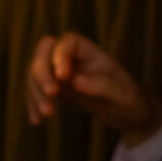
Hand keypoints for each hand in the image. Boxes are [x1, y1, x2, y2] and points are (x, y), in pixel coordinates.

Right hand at [25, 31, 161, 143]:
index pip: (68, 41)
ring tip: (46, 115)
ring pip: (36, 70)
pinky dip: (33, 103)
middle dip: (41, 72)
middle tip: (51, 95)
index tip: (63, 78)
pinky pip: (36, 90)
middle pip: (45, 50)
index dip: (60, 55)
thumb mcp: (121, 94)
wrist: (127, 114)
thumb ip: (101, 85)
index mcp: (92, 52)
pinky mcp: (56, 90)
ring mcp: (62, 73)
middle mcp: (74, 58)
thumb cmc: (129, 99)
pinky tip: (36, 120)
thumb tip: (74, 80)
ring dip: (35, 91)